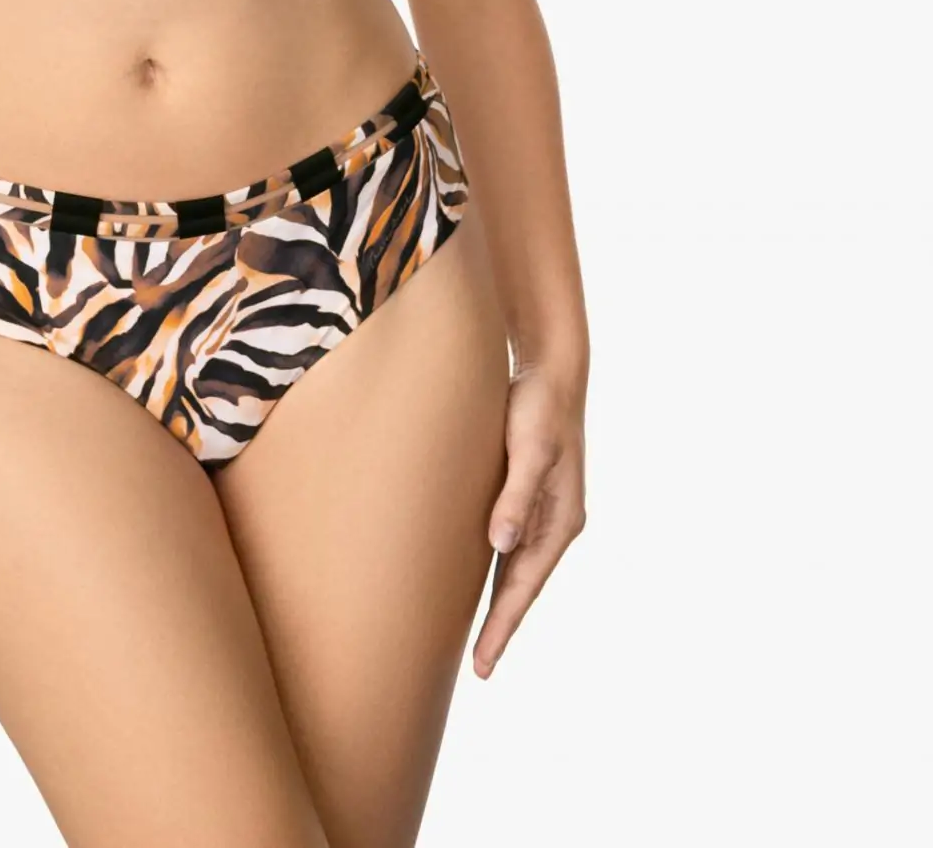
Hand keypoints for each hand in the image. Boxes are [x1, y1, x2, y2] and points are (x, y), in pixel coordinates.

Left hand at [473, 359, 586, 677]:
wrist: (550, 370)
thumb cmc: (538, 407)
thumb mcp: (529, 448)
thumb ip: (517, 495)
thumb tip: (501, 544)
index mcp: (561, 520)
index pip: (525, 586)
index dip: (503, 625)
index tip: (484, 662)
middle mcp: (555, 523)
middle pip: (522, 586)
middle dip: (501, 626)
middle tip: (478, 669)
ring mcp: (543, 512)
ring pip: (516, 569)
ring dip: (499, 603)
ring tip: (478, 639)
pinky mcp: (527, 495)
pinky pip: (511, 547)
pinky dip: (497, 571)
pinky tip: (478, 582)